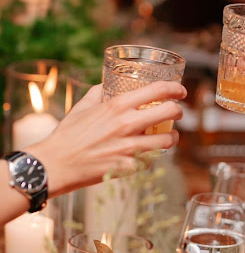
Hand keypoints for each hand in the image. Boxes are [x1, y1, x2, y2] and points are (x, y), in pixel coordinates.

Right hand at [31, 80, 185, 196]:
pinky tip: (149, 154)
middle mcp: (127, 124)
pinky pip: (150, 161)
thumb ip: (99, 91)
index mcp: (117, 106)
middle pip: (169, 112)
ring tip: (170, 136)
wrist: (55, 164)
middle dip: (179, 111)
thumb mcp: (83, 105)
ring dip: (172, 137)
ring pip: (167, 140)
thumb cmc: (68, 134)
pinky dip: (152, 157)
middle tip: (177, 112)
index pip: (157, 90)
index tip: (180, 90)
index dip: (175, 88)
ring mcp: (128, 147)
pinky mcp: (127, 167)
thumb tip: (110, 84)